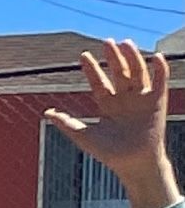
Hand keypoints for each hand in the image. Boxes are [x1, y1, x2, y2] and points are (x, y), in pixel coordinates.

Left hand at [46, 36, 178, 207]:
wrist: (132, 164)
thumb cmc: (109, 153)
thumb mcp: (84, 135)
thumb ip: (66, 123)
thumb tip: (46, 112)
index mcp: (107, 105)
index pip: (98, 82)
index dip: (91, 69)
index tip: (83, 55)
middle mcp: (124, 99)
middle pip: (119, 73)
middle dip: (113, 58)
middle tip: (106, 42)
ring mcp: (141, 99)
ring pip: (137, 73)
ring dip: (132, 58)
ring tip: (125, 43)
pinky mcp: (157, 102)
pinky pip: (160, 82)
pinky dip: (159, 69)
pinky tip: (155, 57)